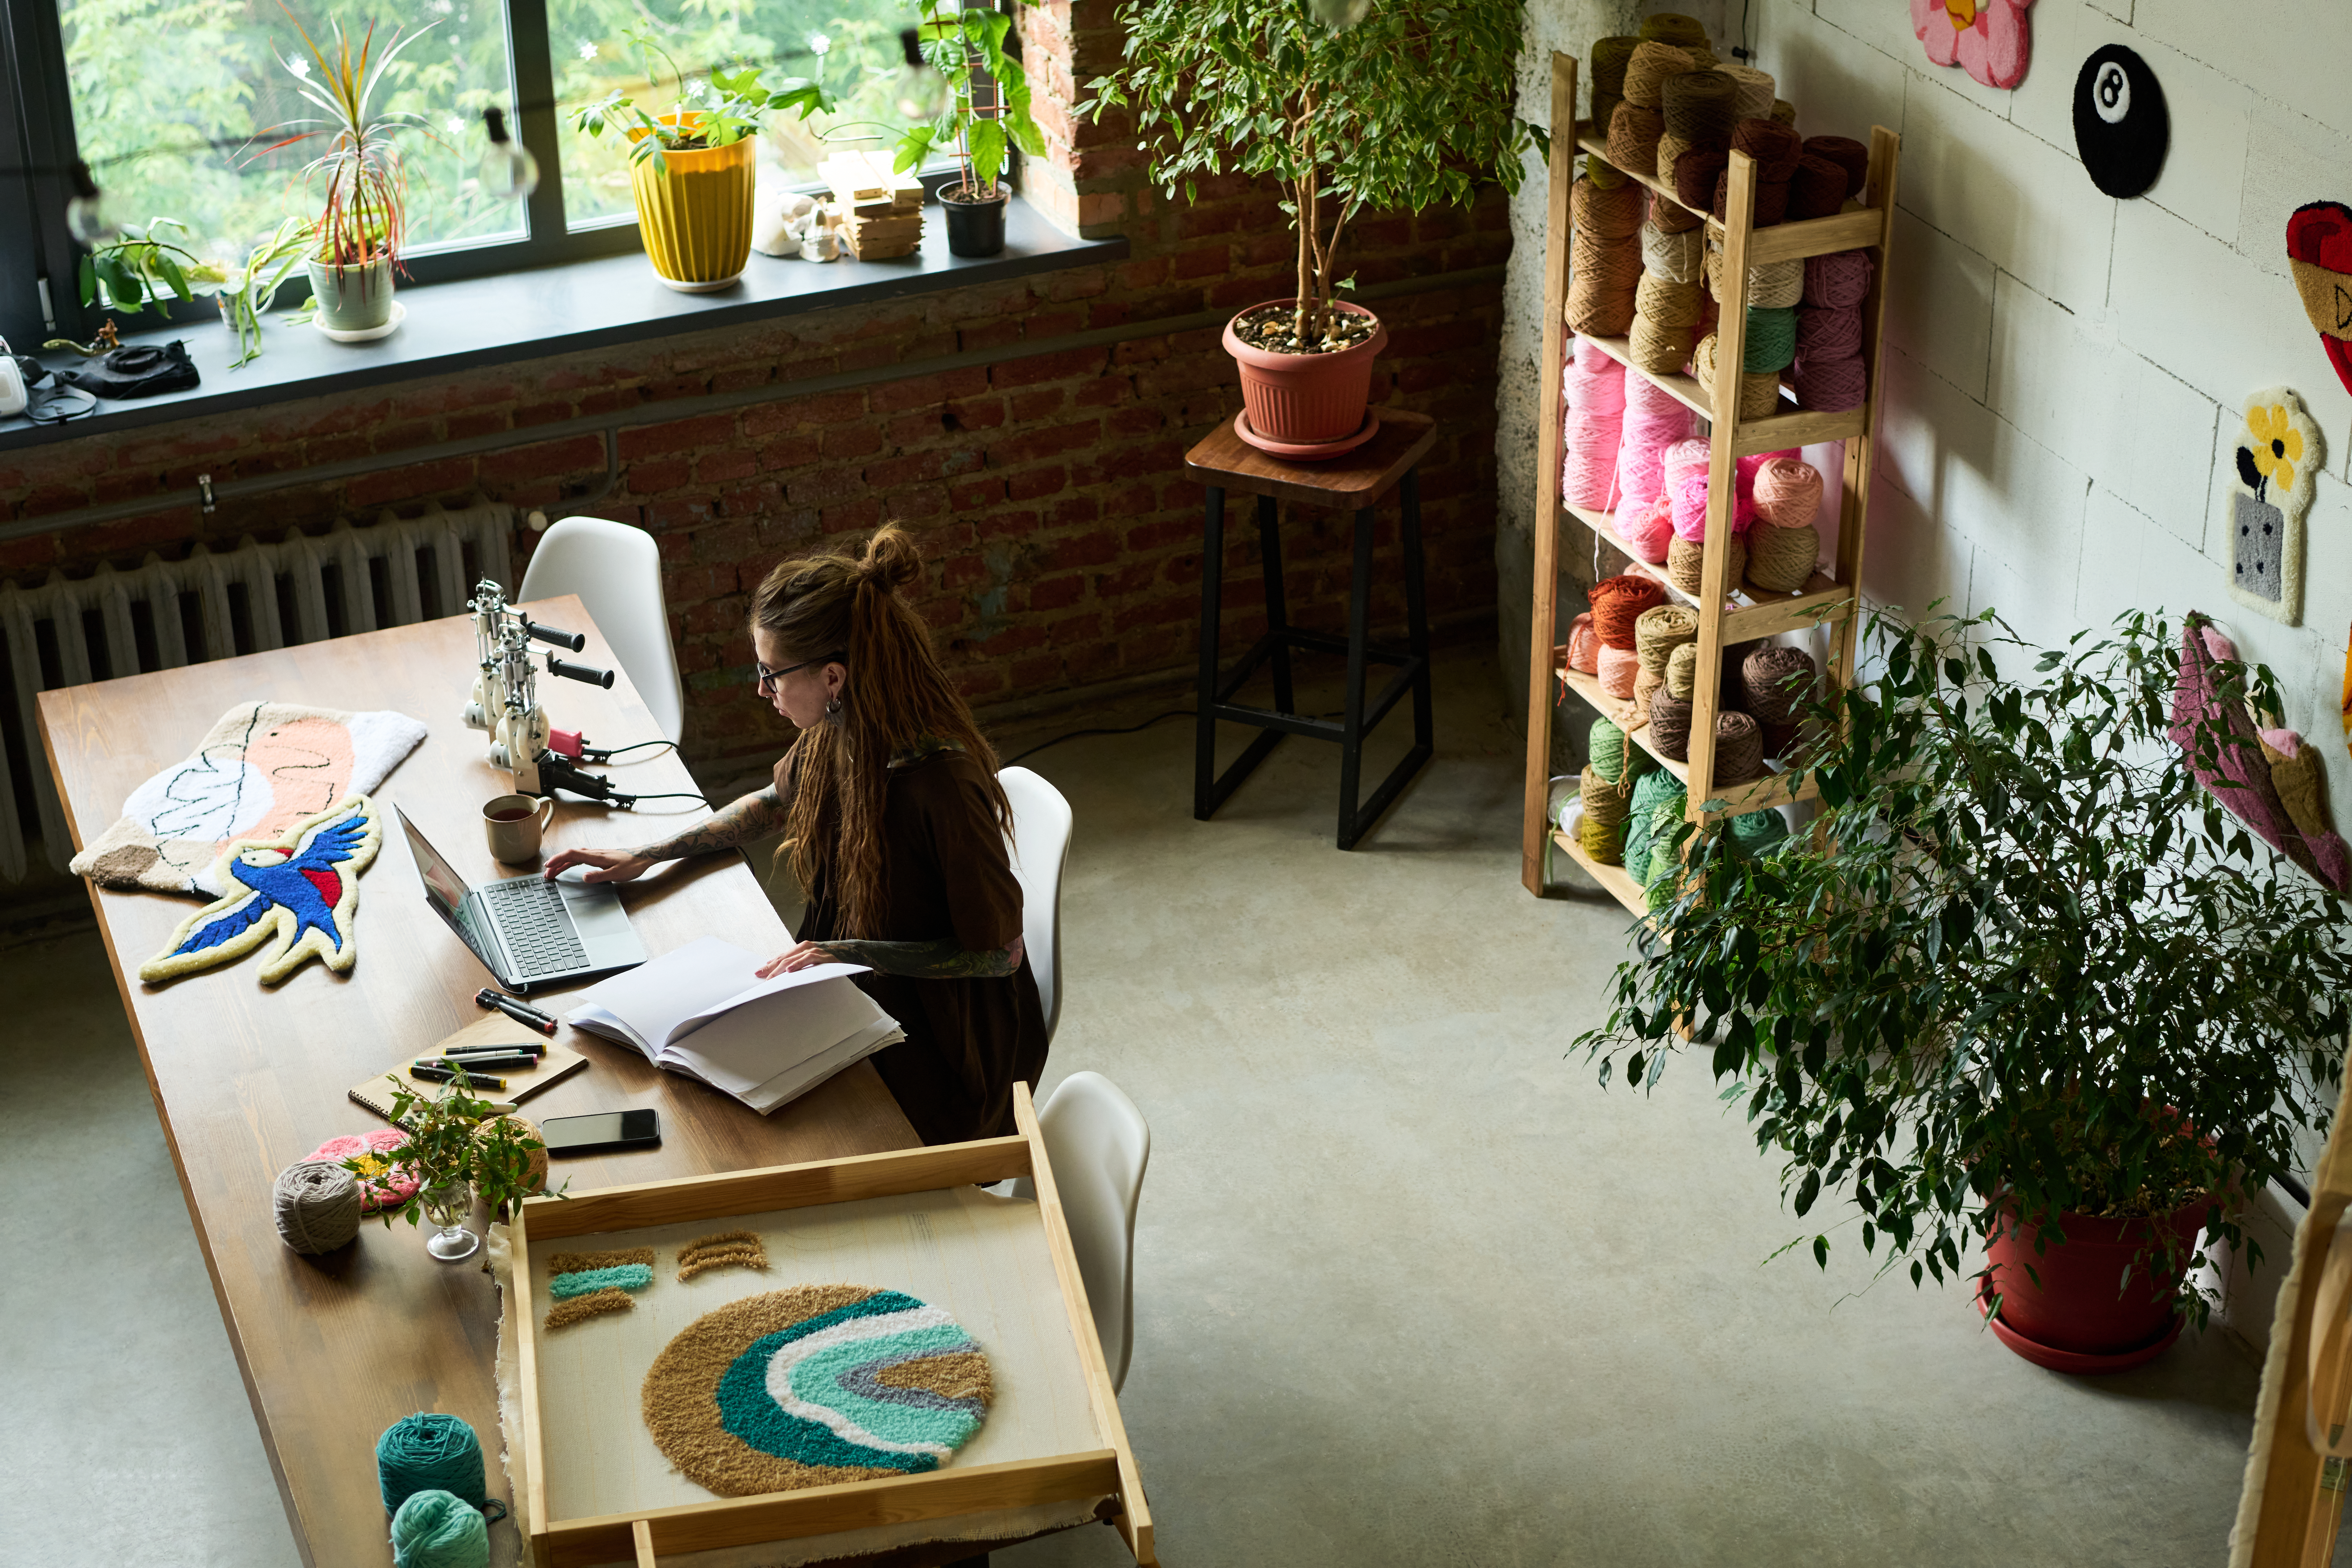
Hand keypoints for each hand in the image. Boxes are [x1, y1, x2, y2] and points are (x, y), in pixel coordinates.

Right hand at [541, 845, 656, 882]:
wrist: (643, 857)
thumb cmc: (632, 865)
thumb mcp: (616, 874)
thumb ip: (599, 876)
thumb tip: (583, 877)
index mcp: (595, 856)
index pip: (571, 854)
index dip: (558, 860)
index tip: (548, 866)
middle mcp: (594, 853)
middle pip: (570, 855)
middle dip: (556, 864)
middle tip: (546, 874)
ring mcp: (596, 854)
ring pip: (574, 856)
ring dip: (562, 863)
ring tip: (553, 872)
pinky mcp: (599, 857)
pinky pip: (580, 857)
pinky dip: (571, 861)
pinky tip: (569, 865)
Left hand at [758, 940, 843, 977]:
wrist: (851, 952)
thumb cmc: (831, 960)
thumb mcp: (812, 963)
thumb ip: (800, 965)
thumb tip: (784, 973)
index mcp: (802, 949)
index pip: (782, 957)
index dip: (769, 964)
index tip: (758, 972)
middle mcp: (806, 947)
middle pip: (783, 958)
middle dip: (770, 967)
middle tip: (759, 976)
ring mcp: (814, 950)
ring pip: (793, 958)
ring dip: (780, 968)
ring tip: (770, 977)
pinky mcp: (823, 956)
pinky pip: (808, 959)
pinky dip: (798, 964)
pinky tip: (789, 970)